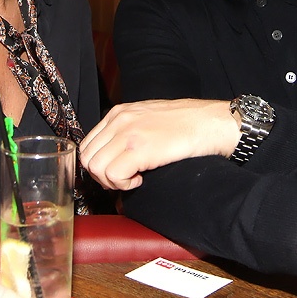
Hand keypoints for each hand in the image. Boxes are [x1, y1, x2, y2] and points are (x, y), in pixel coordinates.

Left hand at [79, 99, 239, 190]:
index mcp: (118, 113)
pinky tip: (141, 179)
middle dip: (102, 176)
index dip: (98, 164)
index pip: (88, 144)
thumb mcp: (147, 117)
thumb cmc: (184, 124)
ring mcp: (128, 133)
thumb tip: (113, 154)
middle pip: (87, 157)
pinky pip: (113, 175)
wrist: (209, 122)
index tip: (116, 171)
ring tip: (133, 178)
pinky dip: (124, 184)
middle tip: (123, 178)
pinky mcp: (139, 149)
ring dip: (112, 181)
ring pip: (96, 168)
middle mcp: (119, 120)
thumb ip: (126, 130)